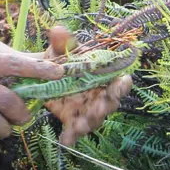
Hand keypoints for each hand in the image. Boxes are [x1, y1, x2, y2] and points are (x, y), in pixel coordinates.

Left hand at [40, 26, 132, 145]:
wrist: (44, 75)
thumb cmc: (62, 60)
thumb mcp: (60, 50)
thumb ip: (61, 42)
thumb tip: (58, 30)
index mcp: (102, 78)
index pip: (118, 83)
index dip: (122, 84)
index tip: (124, 80)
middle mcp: (99, 97)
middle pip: (108, 104)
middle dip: (106, 106)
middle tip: (100, 106)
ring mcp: (86, 111)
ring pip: (93, 120)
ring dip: (89, 123)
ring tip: (81, 125)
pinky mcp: (71, 121)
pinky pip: (73, 132)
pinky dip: (70, 137)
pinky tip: (64, 140)